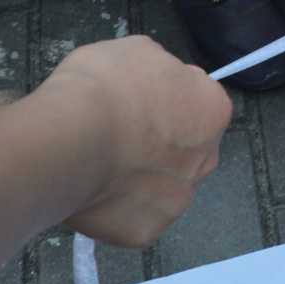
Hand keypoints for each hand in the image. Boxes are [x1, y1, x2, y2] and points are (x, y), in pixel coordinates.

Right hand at [45, 36, 230, 247]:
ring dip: (139, 178)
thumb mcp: (136, 51)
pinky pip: (133, 216)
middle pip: (186, 150)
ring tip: (99, 164)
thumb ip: (159, 71)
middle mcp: (206, 159)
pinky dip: (115, 207)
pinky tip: (92, 190)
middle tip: (119, 134)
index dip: (166, 100)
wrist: (72, 139)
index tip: (137, 100)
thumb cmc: (106, 86)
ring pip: (161, 187)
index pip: (199, 103)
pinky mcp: (147, 231)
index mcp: (212, 109)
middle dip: (160, 144)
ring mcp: (178, 200)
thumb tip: (156, 86)